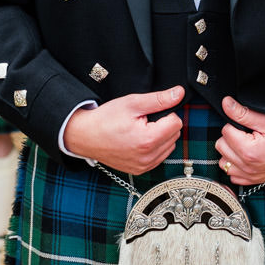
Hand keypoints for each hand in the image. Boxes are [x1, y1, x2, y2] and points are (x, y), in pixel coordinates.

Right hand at [63, 86, 184, 173]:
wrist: (85, 136)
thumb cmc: (105, 119)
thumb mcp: (132, 103)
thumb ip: (159, 99)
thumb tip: (179, 94)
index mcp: (148, 140)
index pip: (176, 122)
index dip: (165, 113)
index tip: (149, 113)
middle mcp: (148, 157)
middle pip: (175, 135)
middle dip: (163, 125)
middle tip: (142, 121)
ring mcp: (144, 166)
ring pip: (169, 146)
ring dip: (160, 137)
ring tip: (140, 131)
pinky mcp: (140, 170)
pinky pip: (159, 157)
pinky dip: (154, 148)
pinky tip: (140, 141)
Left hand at [216, 96, 264, 184]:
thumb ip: (243, 113)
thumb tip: (226, 104)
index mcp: (248, 150)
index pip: (225, 131)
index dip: (235, 124)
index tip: (248, 125)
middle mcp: (246, 166)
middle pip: (221, 146)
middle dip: (231, 137)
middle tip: (247, 134)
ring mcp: (249, 175)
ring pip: (223, 162)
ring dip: (230, 152)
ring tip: (245, 145)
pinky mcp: (252, 180)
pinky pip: (232, 175)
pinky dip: (235, 166)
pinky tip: (246, 157)